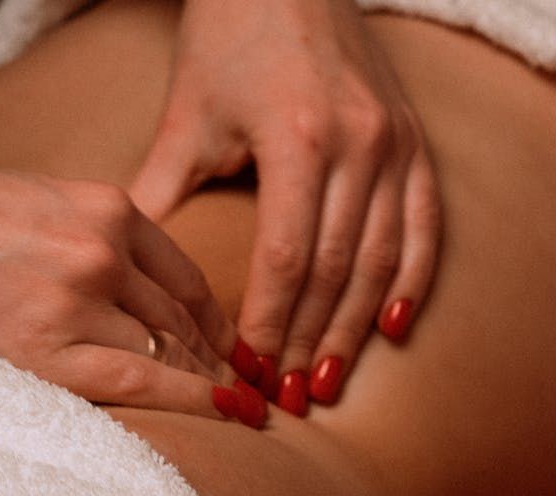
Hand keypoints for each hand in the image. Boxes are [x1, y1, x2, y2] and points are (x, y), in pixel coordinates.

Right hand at [0, 156, 266, 425]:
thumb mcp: (44, 202)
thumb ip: (100, 238)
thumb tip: (146, 295)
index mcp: (108, 207)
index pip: (187, 276)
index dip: (216, 320)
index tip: (230, 346)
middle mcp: (103, 249)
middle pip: (184, 317)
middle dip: (218, 357)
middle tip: (244, 386)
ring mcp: (76, 297)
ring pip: (168, 349)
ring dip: (203, 380)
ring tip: (230, 406)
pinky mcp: (43, 346)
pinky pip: (139, 380)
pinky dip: (188, 397)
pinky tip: (223, 410)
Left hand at [131, 0, 439, 414]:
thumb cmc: (229, 38)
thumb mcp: (188, 113)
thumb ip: (164, 190)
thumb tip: (131, 265)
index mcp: (298, 138)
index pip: (287, 257)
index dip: (269, 321)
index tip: (248, 370)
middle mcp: (358, 144)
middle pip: (336, 268)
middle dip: (308, 339)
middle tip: (286, 397)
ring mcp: (395, 142)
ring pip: (380, 257)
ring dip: (354, 326)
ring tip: (327, 381)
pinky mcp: (415, 140)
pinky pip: (424, 225)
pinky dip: (412, 279)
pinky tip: (395, 327)